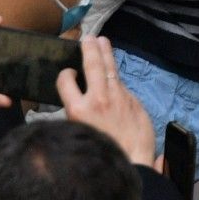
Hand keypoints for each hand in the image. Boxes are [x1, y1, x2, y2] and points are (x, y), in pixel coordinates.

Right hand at [56, 37, 154, 165]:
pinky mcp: (133, 101)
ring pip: (110, 69)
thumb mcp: (78, 133)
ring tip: (103, 41)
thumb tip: (82, 101)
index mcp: (78, 109)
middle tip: (88, 38)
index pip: (65, 80)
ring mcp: (118, 98)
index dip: (65, 74)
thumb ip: (79, 113)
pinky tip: (115, 75)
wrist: (131, 161)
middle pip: (92, 65)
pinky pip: (122, 86)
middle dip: (89, 49)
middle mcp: (98, 99)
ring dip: (106, 53)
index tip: (68, 73)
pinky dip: (116, 80)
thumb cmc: (101, 152)